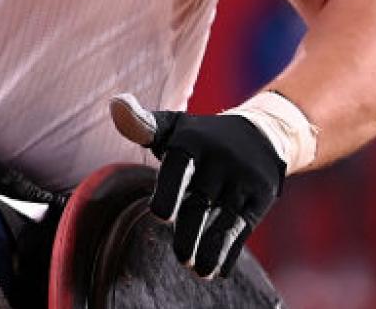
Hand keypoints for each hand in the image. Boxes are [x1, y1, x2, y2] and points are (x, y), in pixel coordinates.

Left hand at [110, 94, 284, 278]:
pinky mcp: (260, 197)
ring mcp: (242, 179)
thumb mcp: (172, 127)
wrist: (259, 136)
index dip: (170, 191)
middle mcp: (220, 159)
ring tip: (198, 270)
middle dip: (190, 232)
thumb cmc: (199, 137)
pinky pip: (243, 227)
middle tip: (180, 256)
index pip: (179, 167)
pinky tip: (218, 270)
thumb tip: (115, 105)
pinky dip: (230, 251)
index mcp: (191, 141)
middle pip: (200, 202)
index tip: (161, 216)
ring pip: (224, 219)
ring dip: (211, 248)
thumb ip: (141, 124)